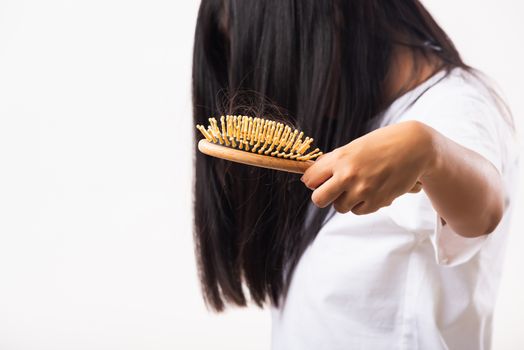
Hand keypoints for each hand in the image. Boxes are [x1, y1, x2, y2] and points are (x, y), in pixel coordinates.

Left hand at [301, 121, 435, 214]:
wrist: (414, 147)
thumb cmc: (381, 144)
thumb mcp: (353, 147)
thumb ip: (333, 162)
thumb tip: (311, 178)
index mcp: (339, 158)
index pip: (310, 179)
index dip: (312, 181)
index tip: (318, 181)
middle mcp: (348, 175)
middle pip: (319, 199)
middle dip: (322, 197)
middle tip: (331, 191)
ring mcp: (363, 190)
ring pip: (339, 207)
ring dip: (345, 200)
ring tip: (358, 187)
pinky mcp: (377, 201)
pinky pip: (358, 211)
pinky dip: (361, 204)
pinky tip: (371, 190)